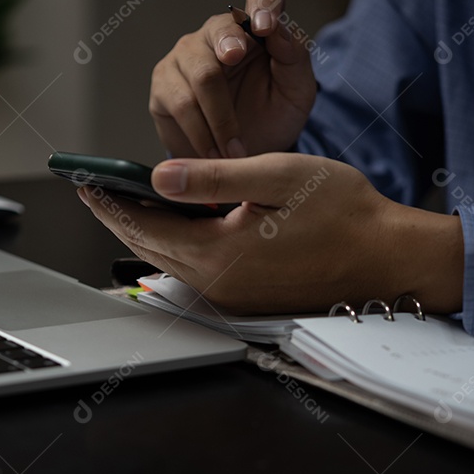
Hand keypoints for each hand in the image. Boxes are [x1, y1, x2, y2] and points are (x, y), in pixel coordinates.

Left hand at [78, 153, 463, 314]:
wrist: (389, 257)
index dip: (110, 199)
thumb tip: (157, 176)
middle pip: (148, 248)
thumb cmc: (345, 211)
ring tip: (121, 200)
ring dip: (142, 231)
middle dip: (117, 215)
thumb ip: (214, 177)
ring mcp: (232, 296)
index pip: (144, 225)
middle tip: (91, 188)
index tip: (83, 179)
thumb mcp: (278, 177)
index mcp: (221, 254)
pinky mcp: (246, 297)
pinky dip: (172, 243)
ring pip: (168, 261)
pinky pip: (193, 269)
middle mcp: (219, 284)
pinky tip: (171, 222)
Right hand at [149, 0, 316, 158]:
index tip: (266, 27)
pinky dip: (201, 134)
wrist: (245, 159)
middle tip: (237, 66)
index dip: (263, 2)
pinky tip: (214, 153)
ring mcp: (185, 58)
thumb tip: (277, 29)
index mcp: (255, 27)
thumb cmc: (272, 116)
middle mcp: (216, 34)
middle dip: (231, 51)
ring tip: (237, 151)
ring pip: (200, 77)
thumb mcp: (297, 92)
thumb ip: (294, 57)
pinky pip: (179, 105)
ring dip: (222, 121)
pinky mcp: (163, 87)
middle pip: (220, 34)